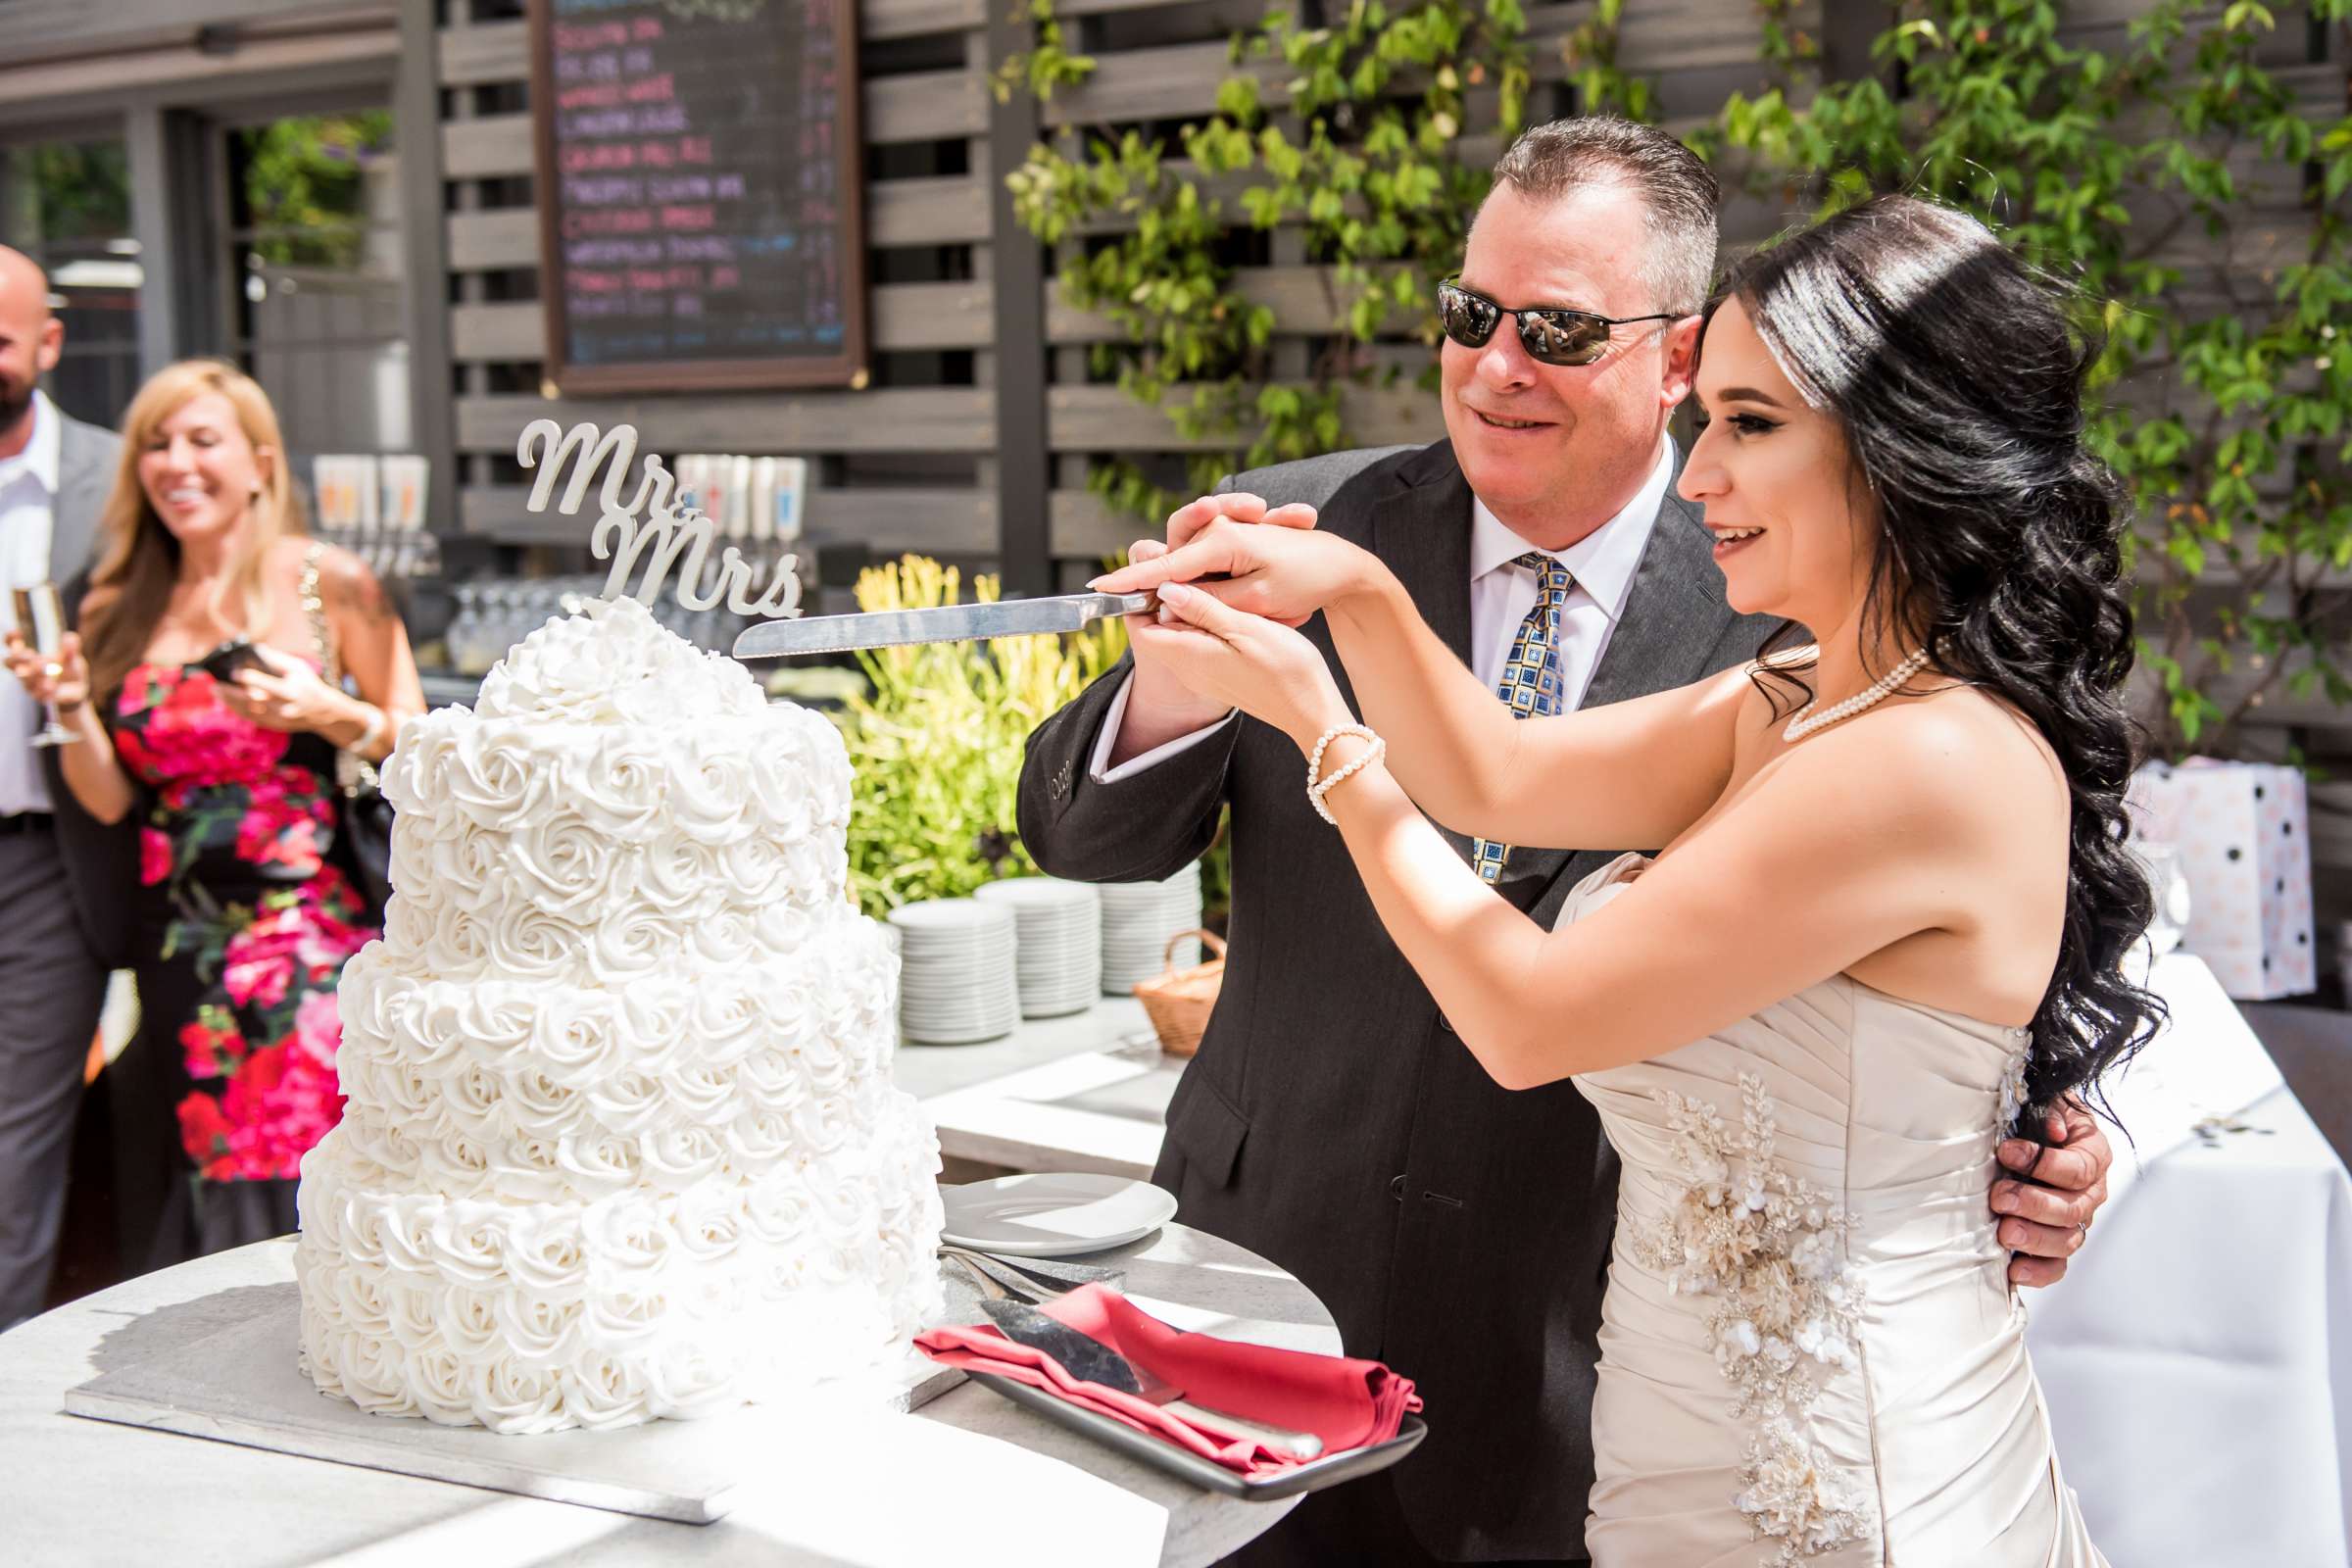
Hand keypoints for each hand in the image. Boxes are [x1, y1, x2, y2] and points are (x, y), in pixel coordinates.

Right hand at [4, 628, 88, 714]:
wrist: (77, 692)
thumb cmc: (69, 670)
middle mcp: (25, 671)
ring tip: (44, 667)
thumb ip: (70, 649)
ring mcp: (31, 685)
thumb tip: (71, 637)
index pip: (13, 646)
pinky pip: (39, 695)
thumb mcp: (72, 658)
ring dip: (34, 673)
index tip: (16, 632)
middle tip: (31, 654)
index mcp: (29, 658)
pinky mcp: (42, 697)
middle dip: (19, 658)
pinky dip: (44, 690)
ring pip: (25, 679)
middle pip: (11, 663)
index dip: (11, 639)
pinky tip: (51, 686)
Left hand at [218, 645, 349, 735]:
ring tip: (216, 692)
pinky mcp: (275, 725)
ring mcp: (279, 720)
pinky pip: (252, 719)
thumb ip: (277, 659)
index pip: (267, 685)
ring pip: (249, 712)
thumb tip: (255, 649)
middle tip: (215, 685)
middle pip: (253, 701)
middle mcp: (284, 708)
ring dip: (230, 702)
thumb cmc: (309, 684)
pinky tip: (227, 702)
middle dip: (232, 694)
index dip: (249, 679)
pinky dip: (238, 710)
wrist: (323, 712)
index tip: (234, 672)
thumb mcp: (299, 668)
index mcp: (291, 692)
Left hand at [1100, 494, 1333, 760]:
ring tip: (1209, 582)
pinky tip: (1226, 607)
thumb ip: (1204, 609)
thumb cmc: (1286, 668)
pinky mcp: (1216, 676)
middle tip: (1188, 568)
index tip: (1162, 571)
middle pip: (1156, 628)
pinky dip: (1200, 624)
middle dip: (1163, 598)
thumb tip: (1165, 588)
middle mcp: (1188, 668)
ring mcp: (1202, 674)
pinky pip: (1194, 645)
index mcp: (1189, 655)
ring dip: (1184, 610)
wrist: (1310, 709)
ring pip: (1175, 635)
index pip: (1141, 625)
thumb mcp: (1245, 628)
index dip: (1142, 596)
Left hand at [1993, 1098, 2113, 1288]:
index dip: (2044, 1164)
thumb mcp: (2046, 1103)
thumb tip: (2054, 1131)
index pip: (2079, 1168)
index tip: (2007, 1153)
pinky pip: (2056, 1266)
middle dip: (2034, 1204)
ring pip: (2067, 1240)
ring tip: (2004, 1232)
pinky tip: (2013, 1270)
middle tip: (1999, 1197)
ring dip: (2035, 1238)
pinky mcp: (2056, 1244)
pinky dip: (2038, 1272)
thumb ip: (2052, 1111)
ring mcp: (2076, 1221)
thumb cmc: (2037, 1119)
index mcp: (2093, 1156)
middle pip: (2072, 1209)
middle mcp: (2091, 1193)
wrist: (2029, 1137)